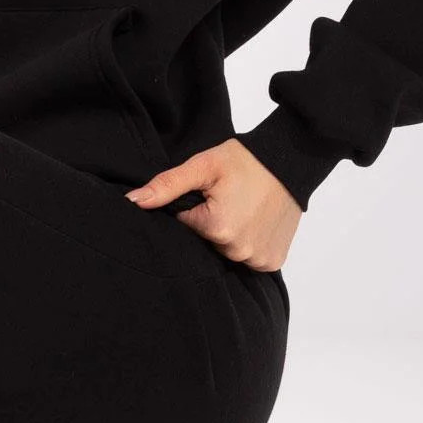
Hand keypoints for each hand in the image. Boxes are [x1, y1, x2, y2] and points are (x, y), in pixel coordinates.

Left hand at [125, 138, 300, 270]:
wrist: (290, 161)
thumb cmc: (246, 161)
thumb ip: (166, 186)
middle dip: (212, 222)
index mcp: (217, 229)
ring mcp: (257, 259)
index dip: (195, 208)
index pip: (186, 226)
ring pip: (227, 251)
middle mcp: (238, 250)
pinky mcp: (272, 262)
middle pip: (206, 242)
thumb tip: (132, 201)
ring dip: (231, 235)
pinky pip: (249, 259)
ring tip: (245, 209)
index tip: (212, 194)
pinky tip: (256, 223)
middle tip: (230, 199)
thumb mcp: (202, 166)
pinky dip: (250, 244)